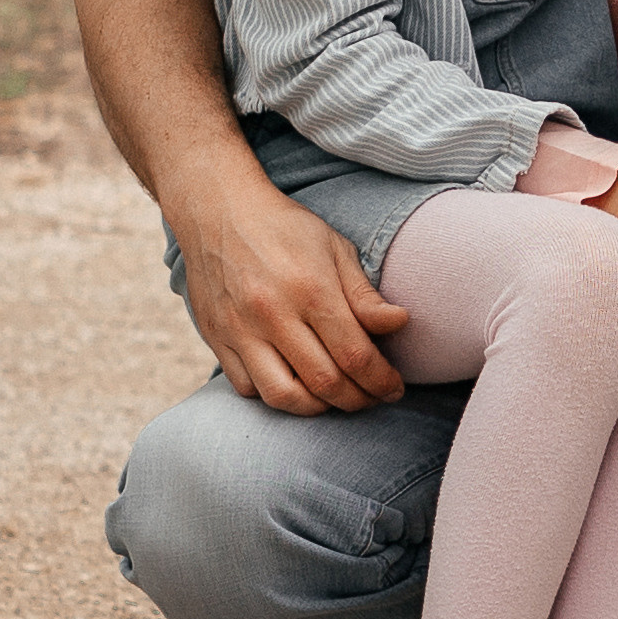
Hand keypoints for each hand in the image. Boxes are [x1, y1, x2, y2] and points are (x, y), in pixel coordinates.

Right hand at [175, 174, 409, 412]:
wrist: (217, 210)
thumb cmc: (284, 228)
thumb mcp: (334, 248)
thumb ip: (364, 295)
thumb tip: (401, 323)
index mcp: (311, 288)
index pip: (355, 355)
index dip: (381, 380)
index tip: (394, 387)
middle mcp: (273, 313)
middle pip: (325, 382)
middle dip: (358, 400)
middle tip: (373, 398)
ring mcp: (240, 329)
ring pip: (283, 395)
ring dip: (318, 408)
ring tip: (336, 399)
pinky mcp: (216, 338)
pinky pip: (247, 387)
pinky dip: (276, 396)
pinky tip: (296, 385)